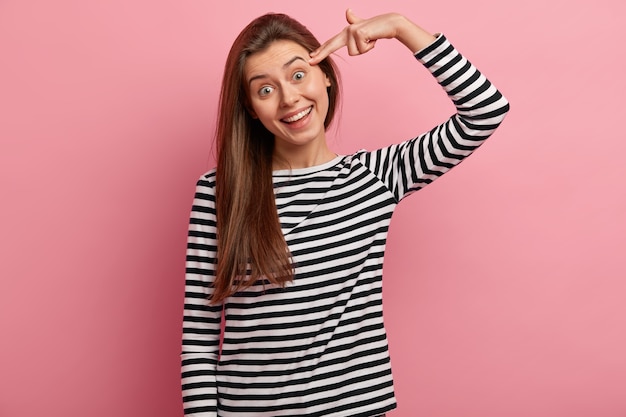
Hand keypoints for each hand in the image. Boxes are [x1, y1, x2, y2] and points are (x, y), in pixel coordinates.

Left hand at [309, 9, 435, 64]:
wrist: (389, 24)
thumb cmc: (377, 28)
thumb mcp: (363, 28)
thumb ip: (354, 22)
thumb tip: (347, 11)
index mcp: (346, 32)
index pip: (331, 42)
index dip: (321, 50)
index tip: (311, 56)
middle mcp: (347, 30)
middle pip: (331, 45)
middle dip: (321, 54)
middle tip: (310, 61)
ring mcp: (352, 31)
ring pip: (354, 52)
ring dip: (365, 50)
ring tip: (371, 40)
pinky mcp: (358, 33)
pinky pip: (362, 50)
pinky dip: (370, 47)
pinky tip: (373, 38)